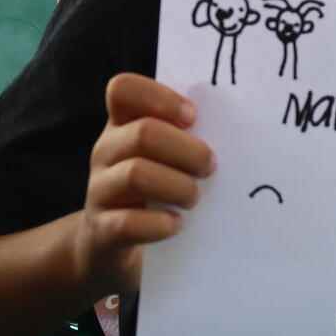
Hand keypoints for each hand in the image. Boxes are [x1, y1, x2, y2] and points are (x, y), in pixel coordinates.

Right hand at [76, 73, 213, 297]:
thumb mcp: (162, 155)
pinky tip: (175, 224)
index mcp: (122, 125)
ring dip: (178, 187)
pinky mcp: (101, 231)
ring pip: (136, 175)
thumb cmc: (153, 189)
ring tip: (194, 198)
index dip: (160, 98)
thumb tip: (236, 127)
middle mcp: (105, 152)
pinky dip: (160, 224)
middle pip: (143, 133)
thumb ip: (185, 135)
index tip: (193, 117)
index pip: (123, 90)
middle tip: (209, 167)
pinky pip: (128, 223)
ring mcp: (99, 191)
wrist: (109, 246)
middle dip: (187, 150)